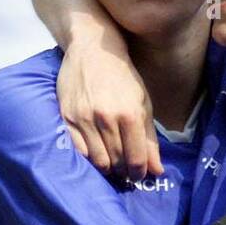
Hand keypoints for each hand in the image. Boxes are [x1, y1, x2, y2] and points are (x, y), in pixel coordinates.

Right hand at [56, 40, 162, 181]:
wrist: (92, 49)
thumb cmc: (122, 77)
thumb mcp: (143, 103)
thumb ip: (150, 139)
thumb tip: (157, 170)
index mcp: (130, 114)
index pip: (136, 158)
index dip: (139, 172)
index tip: (140, 174)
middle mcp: (106, 118)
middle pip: (117, 161)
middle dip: (124, 171)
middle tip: (126, 171)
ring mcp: (84, 118)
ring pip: (97, 160)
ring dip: (108, 168)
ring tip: (113, 164)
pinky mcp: (68, 116)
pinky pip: (79, 150)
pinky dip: (90, 158)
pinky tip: (97, 154)